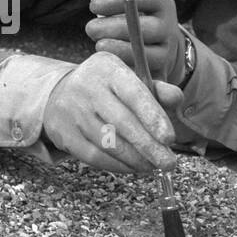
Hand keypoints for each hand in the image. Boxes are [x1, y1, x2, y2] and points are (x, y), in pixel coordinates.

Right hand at [42, 53, 182, 174]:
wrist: (59, 92)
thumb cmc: (107, 88)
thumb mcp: (130, 79)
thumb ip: (157, 89)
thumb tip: (177, 98)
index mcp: (107, 68)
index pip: (133, 94)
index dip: (152, 117)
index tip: (169, 138)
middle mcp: (86, 87)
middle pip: (122, 122)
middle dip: (149, 146)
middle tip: (169, 163)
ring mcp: (72, 111)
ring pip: (109, 143)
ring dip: (135, 159)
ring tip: (154, 166)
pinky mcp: (64, 134)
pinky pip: (94, 156)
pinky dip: (118, 166)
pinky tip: (134, 167)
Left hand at [85, 0, 186, 84]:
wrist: (162, 46)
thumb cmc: (137, 21)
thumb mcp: (132, 6)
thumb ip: (116, 5)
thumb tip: (96, 8)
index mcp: (162, 4)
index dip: (117, 0)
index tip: (93, 6)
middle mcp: (169, 28)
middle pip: (147, 28)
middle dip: (115, 28)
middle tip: (91, 29)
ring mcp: (168, 52)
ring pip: (147, 55)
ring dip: (119, 51)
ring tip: (99, 46)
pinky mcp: (162, 73)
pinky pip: (143, 74)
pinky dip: (125, 70)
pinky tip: (111, 64)